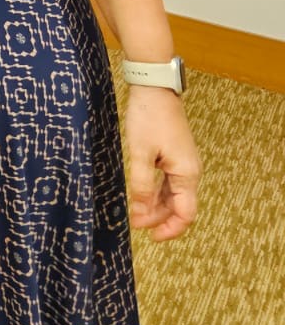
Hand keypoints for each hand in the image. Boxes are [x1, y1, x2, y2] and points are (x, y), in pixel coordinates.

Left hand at [125, 85, 200, 240]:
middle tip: (134, 223)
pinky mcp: (175, 155)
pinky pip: (169, 181)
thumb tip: (140, 213)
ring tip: (135, 212)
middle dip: (158, 218)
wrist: (155, 87)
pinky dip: (156, 191)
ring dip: (156, 205)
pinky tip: (141, 194)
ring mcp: (183, 163)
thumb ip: (141, 184)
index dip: (169, 229)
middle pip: (178, 206)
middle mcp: (190, 171)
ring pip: (173, 194)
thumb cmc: (149, 117)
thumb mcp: (141, 152)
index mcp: (187, 174)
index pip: (185, 214)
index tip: (150, 237)